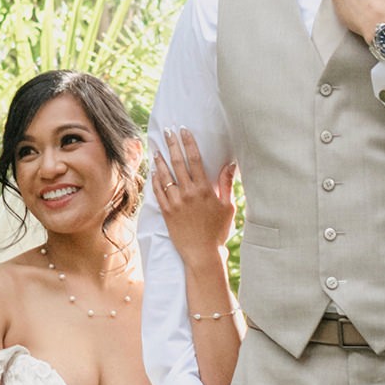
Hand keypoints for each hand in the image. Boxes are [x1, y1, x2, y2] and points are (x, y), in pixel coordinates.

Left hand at [149, 129, 236, 270]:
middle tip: (167, 132)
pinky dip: (155, 179)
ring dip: (160, 160)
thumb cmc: (217, 231)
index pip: (195, 160)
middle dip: (172, 145)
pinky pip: (157, 192)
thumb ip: (226, 184)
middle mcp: (188, 193)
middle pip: (177, 163)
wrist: (202, 254)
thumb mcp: (227, 207)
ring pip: (165, 176)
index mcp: (204, 190)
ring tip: (157, 148)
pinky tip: (154, 171)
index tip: (183, 130)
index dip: (188, 143)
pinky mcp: (166, 212)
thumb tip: (230, 165)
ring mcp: (175, 202)